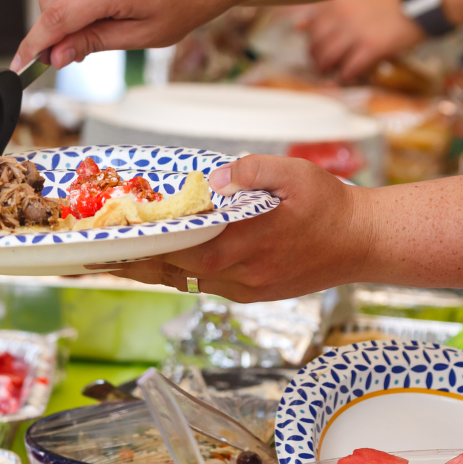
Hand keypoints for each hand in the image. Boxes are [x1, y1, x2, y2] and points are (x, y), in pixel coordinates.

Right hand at [11, 0, 216, 70]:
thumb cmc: (186, 0)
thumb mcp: (143, 35)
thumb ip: (93, 43)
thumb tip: (56, 56)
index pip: (57, 16)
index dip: (34, 44)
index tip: (21, 65)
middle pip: (50, 0)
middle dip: (53, 29)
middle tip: (71, 51)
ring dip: (67, 8)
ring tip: (103, 18)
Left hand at [87, 155, 371, 301]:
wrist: (365, 242)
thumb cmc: (330, 205)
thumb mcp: (294, 173)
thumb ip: (251, 170)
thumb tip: (213, 177)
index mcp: (245, 246)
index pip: (181, 252)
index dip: (143, 250)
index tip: (109, 247)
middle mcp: (240, 275)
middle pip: (174, 273)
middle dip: (134, 265)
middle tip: (97, 257)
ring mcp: (246, 288)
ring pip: (186, 282)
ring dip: (152, 271)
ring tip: (117, 261)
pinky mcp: (253, 293)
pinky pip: (205, 286)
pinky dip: (179, 274)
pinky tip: (161, 262)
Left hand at [300, 0, 424, 81]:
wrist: (423, 0)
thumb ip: (327, 11)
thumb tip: (297, 26)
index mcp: (336, 2)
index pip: (310, 29)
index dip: (312, 44)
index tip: (318, 50)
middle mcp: (341, 16)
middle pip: (315, 46)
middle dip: (316, 60)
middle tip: (323, 65)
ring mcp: (355, 32)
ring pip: (327, 59)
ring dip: (328, 70)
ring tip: (333, 72)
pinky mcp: (371, 47)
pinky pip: (348, 69)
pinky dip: (345, 76)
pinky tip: (349, 76)